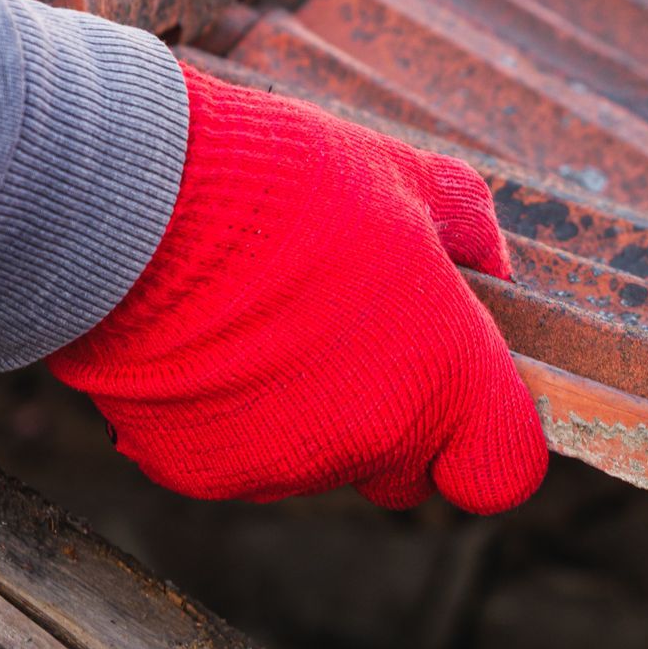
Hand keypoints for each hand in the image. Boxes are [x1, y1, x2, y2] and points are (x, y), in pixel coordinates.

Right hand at [48, 64, 547, 513]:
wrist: (144, 212)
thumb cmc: (287, 185)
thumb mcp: (405, 175)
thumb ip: (469, 229)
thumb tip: (491, 264)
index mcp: (445, 378)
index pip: (503, 470)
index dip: (486, 438)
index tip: (460, 394)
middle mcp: (374, 442)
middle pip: (404, 472)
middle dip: (390, 421)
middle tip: (345, 337)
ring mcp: (285, 467)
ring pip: (314, 463)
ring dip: (300, 413)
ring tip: (256, 318)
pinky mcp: (201, 473)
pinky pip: (231, 459)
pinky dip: (223, 417)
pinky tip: (201, 342)